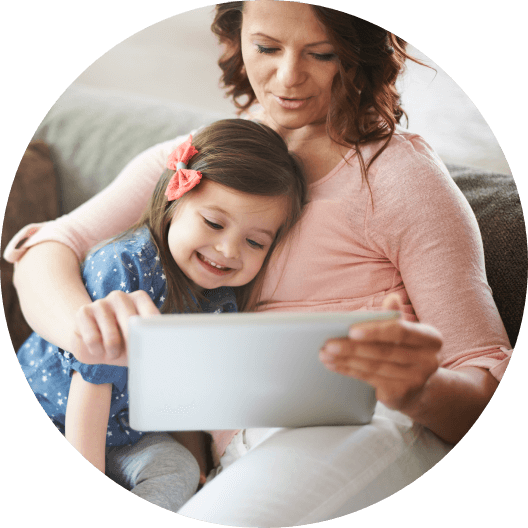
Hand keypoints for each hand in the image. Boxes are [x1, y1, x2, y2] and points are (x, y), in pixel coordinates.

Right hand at [72, 290, 160, 365]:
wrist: (96, 346)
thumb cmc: (124, 344)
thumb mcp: (140, 342)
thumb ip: (151, 339)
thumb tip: (163, 347)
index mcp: (139, 298)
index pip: (151, 316)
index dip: (151, 335)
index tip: (152, 347)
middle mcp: (120, 297)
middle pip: (131, 325)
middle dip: (132, 346)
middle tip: (130, 354)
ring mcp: (100, 303)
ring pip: (112, 337)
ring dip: (113, 352)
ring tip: (113, 353)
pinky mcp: (83, 312)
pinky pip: (93, 339)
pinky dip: (97, 351)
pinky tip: (98, 349)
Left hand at [319, 294, 442, 411]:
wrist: (418, 387)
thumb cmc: (406, 350)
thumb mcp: (406, 332)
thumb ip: (395, 317)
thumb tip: (392, 299)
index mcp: (431, 339)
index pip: (401, 332)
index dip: (376, 331)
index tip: (351, 329)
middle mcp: (428, 361)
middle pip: (383, 351)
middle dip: (352, 347)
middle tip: (328, 342)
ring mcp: (416, 380)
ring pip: (373, 366)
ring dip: (345, 359)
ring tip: (324, 352)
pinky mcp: (401, 394)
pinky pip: (369, 379)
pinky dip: (348, 370)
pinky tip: (333, 364)